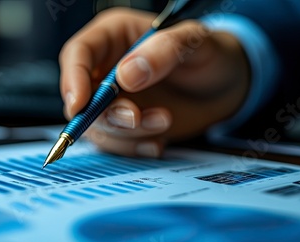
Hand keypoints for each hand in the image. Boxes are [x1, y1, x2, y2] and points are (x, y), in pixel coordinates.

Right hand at [59, 8, 249, 156]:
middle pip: (82, 96)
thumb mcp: (195, 42)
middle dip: (107, 114)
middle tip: (137, 118)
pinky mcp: (124, 125)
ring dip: (127, 133)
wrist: (225, 88)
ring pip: (97, 126)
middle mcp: (107, 68)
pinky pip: (114, 144)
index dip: (73, 79)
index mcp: (114, 36)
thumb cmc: (209, 55)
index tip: (81, 104)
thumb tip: (125, 76)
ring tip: (164, 121)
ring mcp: (114, 100)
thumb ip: (165, 50)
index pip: (78, 53)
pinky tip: (158, 142)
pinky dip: (133, 148)